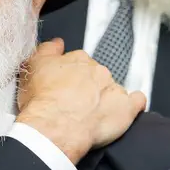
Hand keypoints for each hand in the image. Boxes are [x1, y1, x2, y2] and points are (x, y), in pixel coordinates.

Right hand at [17, 38, 145, 162]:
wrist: (55, 127)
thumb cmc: (42, 102)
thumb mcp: (32, 68)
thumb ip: (46, 50)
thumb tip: (56, 42)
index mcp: (77, 59)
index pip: (78, 61)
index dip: (70, 75)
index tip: (65, 86)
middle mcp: (97, 71)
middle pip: (96, 75)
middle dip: (87, 87)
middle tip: (74, 103)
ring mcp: (113, 88)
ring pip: (112, 89)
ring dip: (105, 97)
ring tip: (91, 114)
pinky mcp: (125, 109)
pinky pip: (136, 102)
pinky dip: (134, 103)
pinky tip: (127, 108)